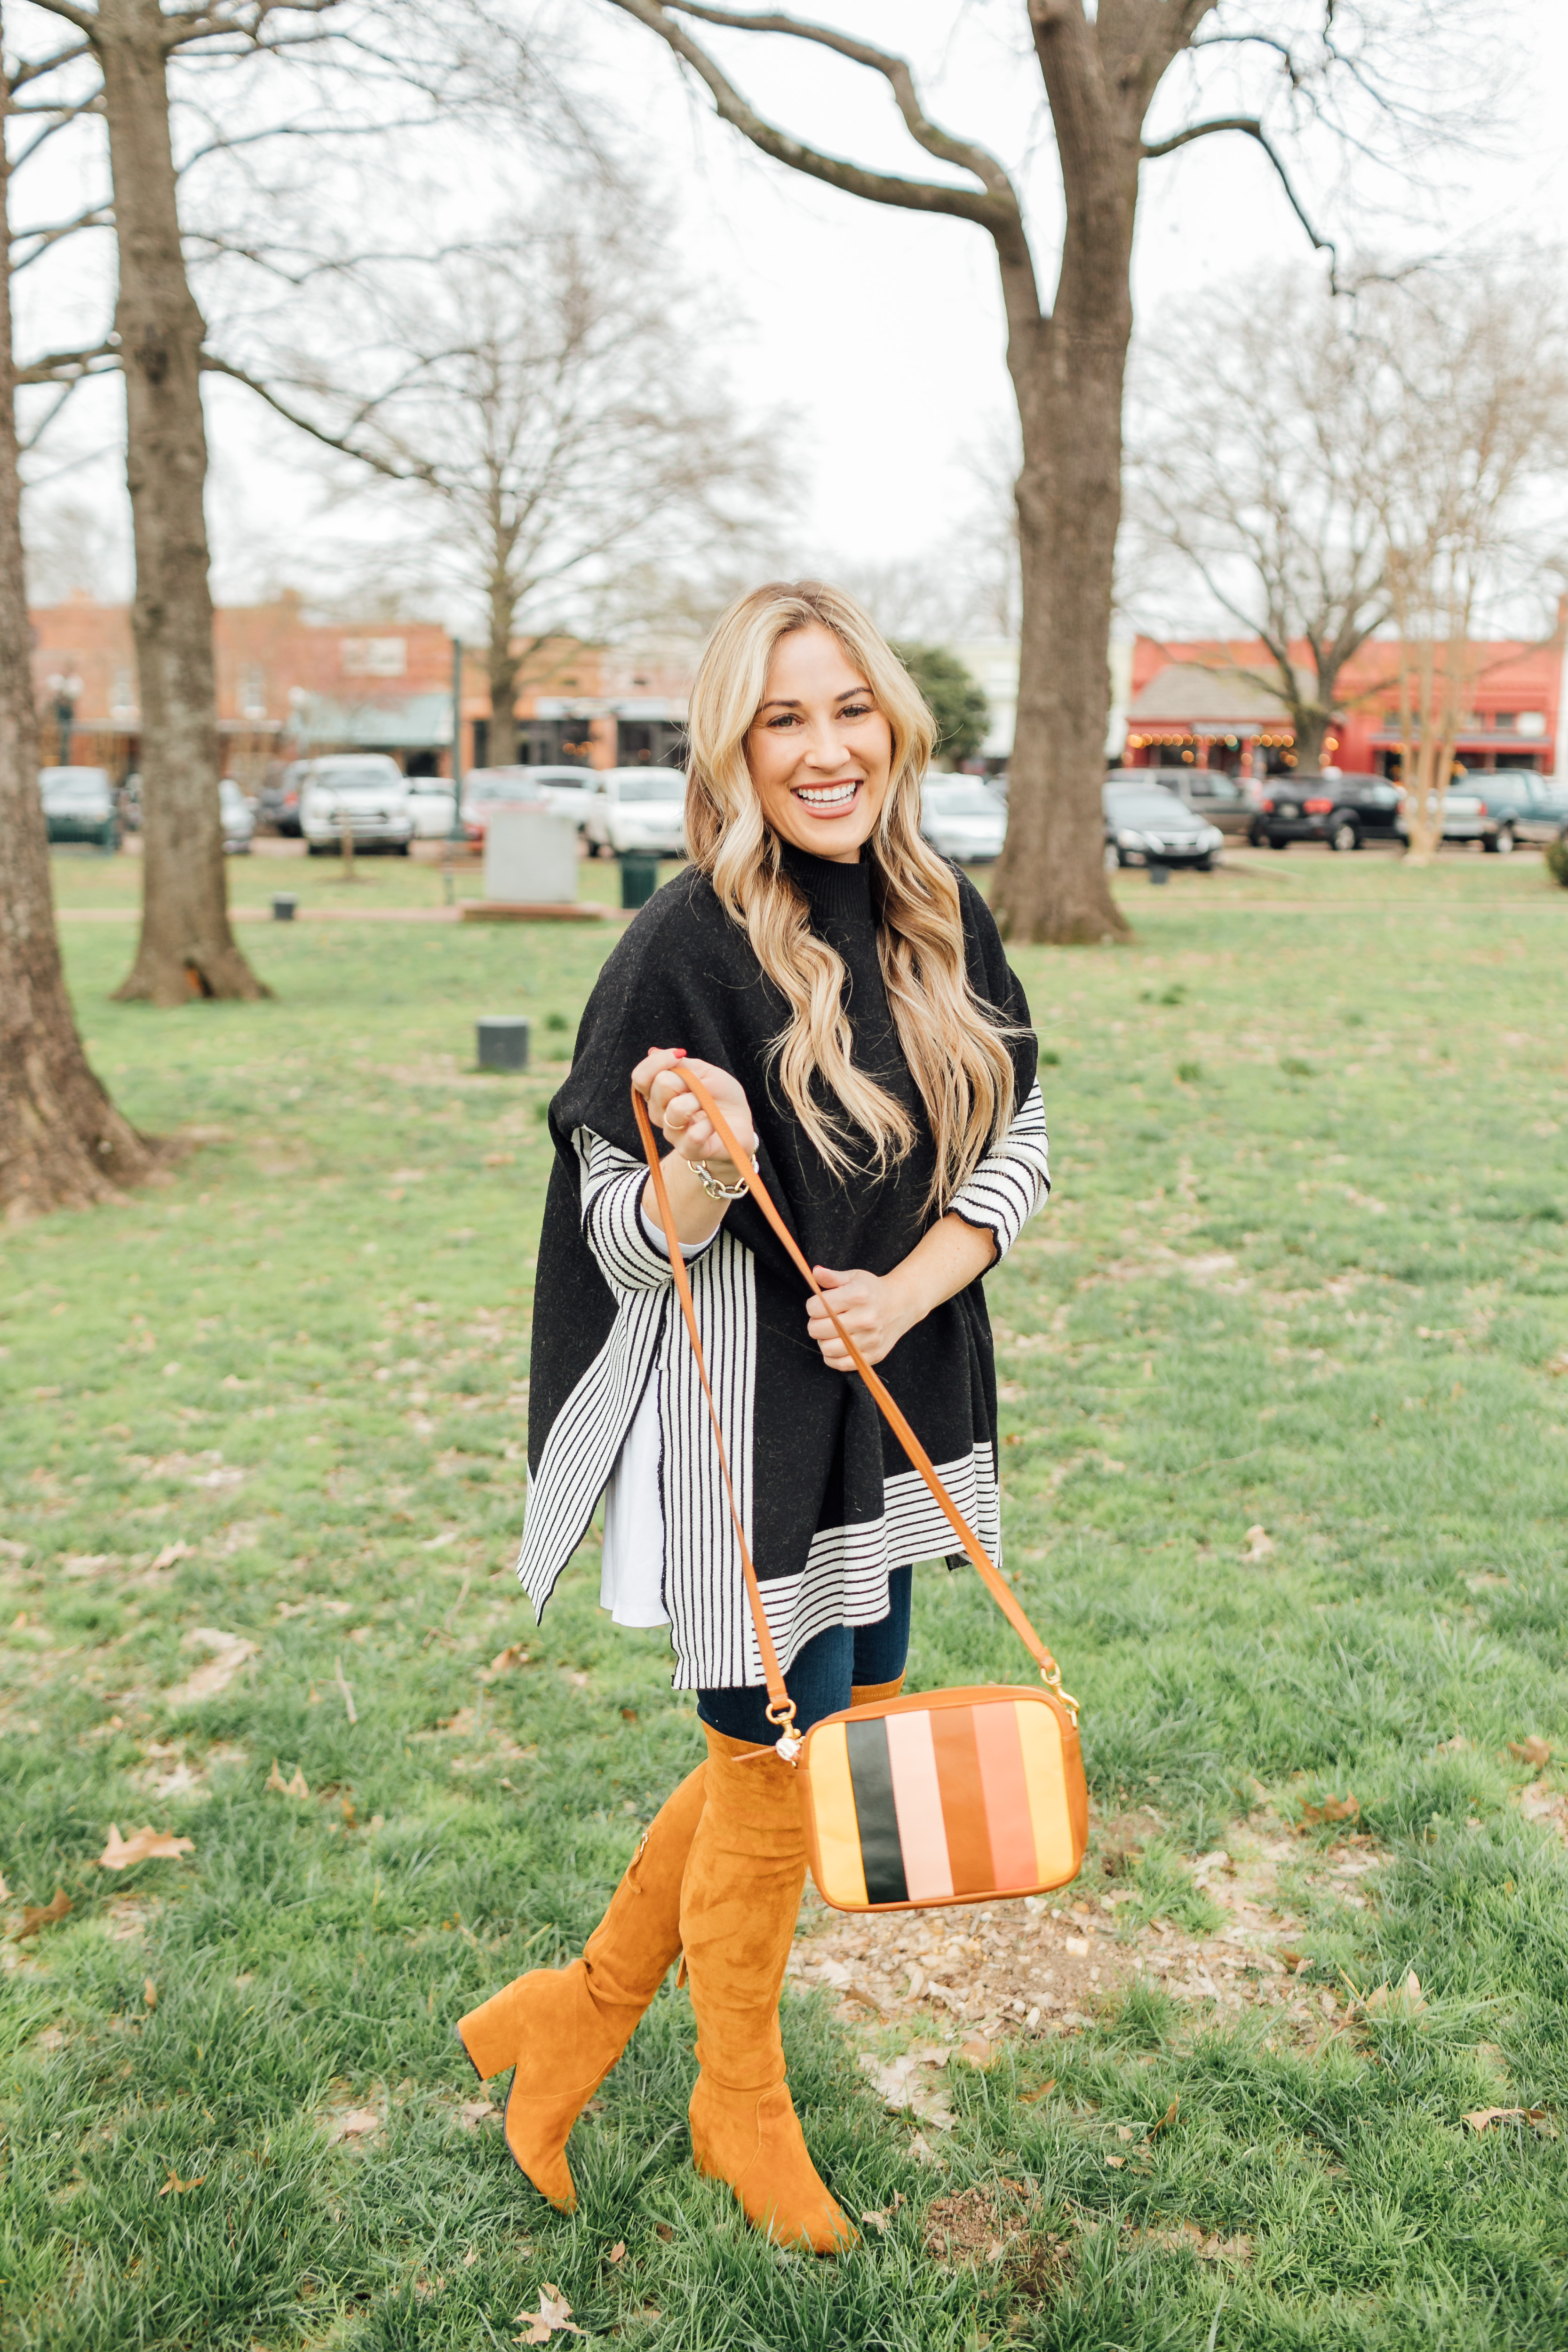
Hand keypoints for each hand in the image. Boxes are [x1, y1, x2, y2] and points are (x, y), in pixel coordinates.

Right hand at [633, 1048, 757, 1178]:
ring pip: (676, 1109)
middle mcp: (660, 1113)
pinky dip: (708, 1124)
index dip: (657, 1063)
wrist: (739, 1126)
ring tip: (709, 1106)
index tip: (679, 1055)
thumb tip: (653, 1052)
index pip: (640, 1077)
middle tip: (701, 1088)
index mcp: (660, 1093)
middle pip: (661, 1085)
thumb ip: (681, 1065)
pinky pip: (693, 1134)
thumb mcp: (706, 1073)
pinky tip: (714, 1123)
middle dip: (687, 1080)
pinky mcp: (688, 1150)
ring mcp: (672, 1133)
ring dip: (700, 1101)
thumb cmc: (721, 1098)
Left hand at [806, 1264, 919, 1370]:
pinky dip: (833, 1357)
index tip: (820, 1305)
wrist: (901, 1304)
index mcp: (858, 1296)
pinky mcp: (873, 1355)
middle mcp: (865, 1319)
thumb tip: (815, 1272)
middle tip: (825, 1319)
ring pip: (827, 1348)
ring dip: (823, 1341)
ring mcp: (870, 1339)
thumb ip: (831, 1277)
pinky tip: (837, 1345)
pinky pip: (841, 1364)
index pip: (815, 1308)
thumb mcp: (853, 1277)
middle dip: (815, 1323)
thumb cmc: (872, 1290)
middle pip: (817, 1329)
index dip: (812, 1306)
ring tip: (832, 1332)